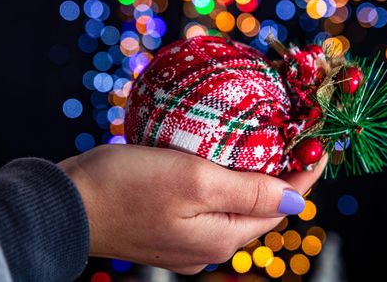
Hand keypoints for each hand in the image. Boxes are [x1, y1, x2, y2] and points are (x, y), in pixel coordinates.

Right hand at [59, 144, 325, 274]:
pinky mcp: (166, 227)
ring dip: (249, 178)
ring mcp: (185, 239)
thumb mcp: (194, 182)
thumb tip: (293, 201)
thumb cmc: (126, 187)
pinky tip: (216, 161)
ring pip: (232, 206)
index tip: (319, 146)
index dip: (303, 177)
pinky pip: (207, 204)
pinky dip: (220, 181)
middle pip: (257, 209)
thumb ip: (247, 193)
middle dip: (278, 176)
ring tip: (260, 145)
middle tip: (291, 140)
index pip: (278, 206)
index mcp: (220, 238)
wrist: (67, 204)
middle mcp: (207, 246)